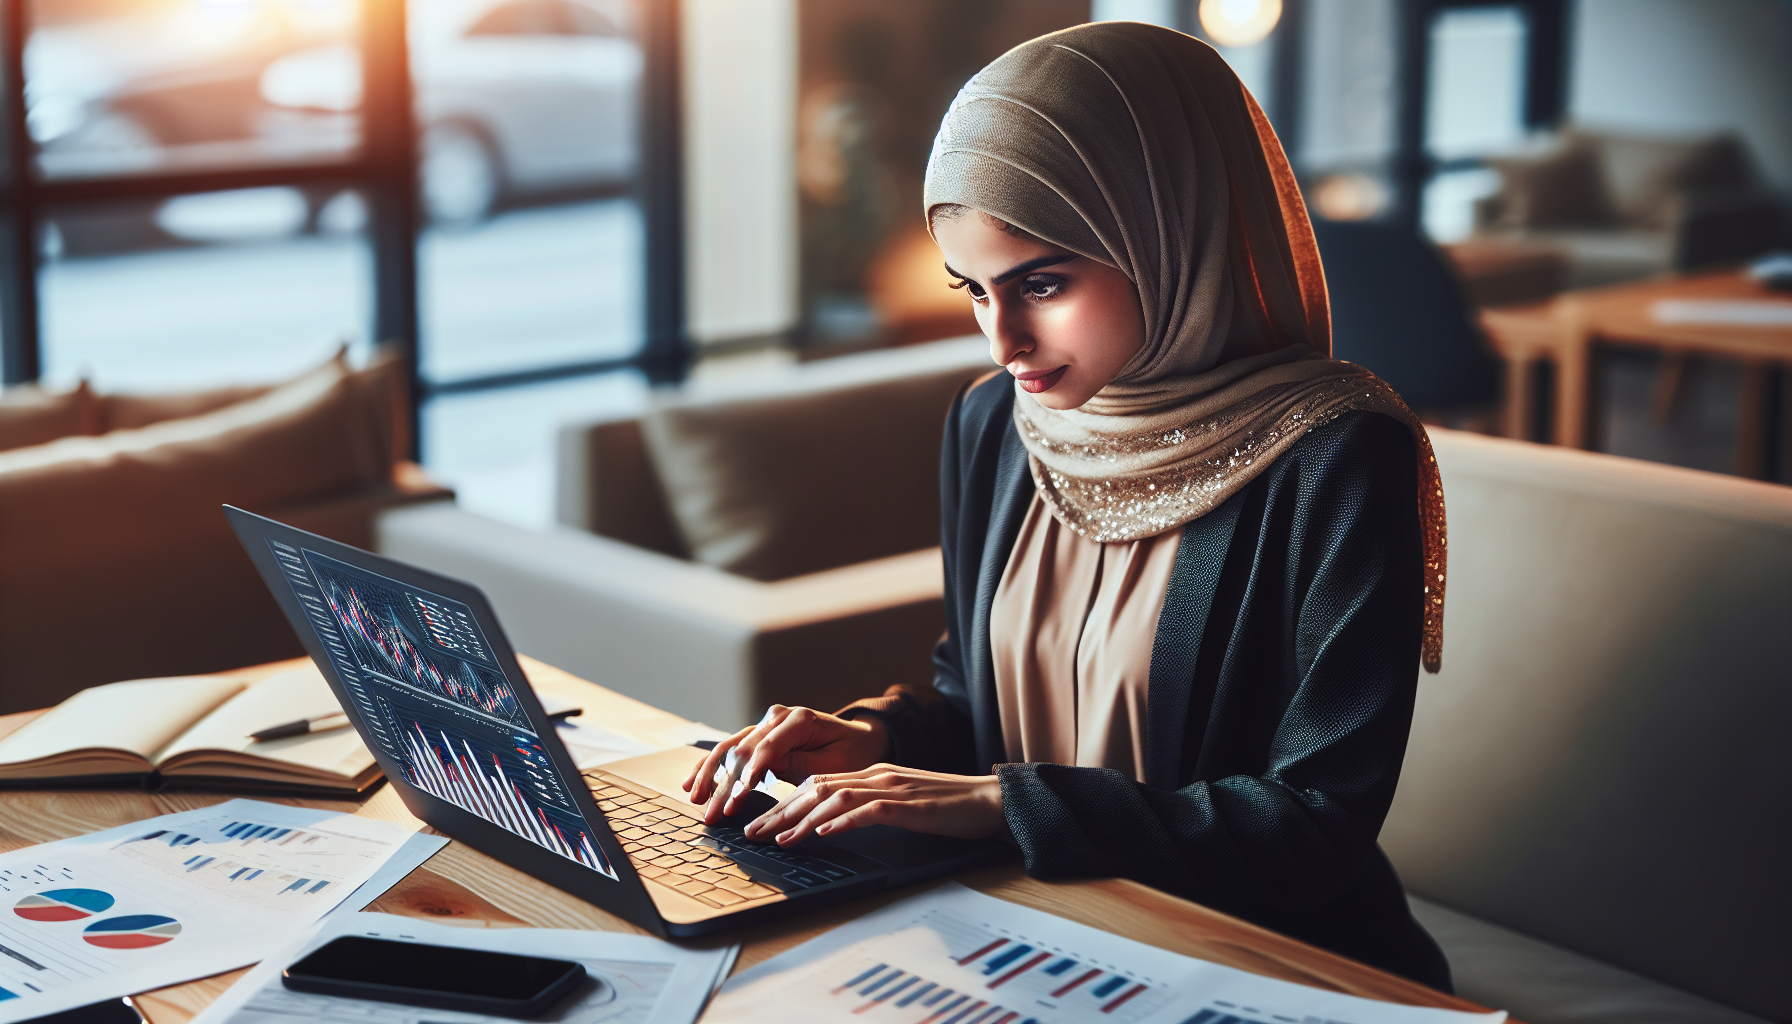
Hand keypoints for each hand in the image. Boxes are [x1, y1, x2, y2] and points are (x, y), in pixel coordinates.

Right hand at [681, 705, 888, 822]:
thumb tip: (768, 771)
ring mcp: (765, 725)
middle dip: (724, 784)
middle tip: (713, 813)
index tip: (736, 799)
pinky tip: (693, 783)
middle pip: (742, 750)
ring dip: (710, 775)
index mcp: (798, 720)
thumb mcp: (834, 763)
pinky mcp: (759, 737)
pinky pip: (730, 751)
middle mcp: (777, 718)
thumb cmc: (851, 753)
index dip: (748, 775)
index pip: (766, 748)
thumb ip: (801, 764)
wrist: (859, 739)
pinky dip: (711, 767)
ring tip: (695, 799)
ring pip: (729, 748)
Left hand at [741, 764, 1003, 845]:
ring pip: (834, 797)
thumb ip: (871, 805)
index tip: (762, 822)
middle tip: (754, 832)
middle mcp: (878, 776)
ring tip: (779, 838)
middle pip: (817, 788)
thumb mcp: (903, 802)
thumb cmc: (950, 806)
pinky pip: (868, 811)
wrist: (991, 800)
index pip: (818, 783)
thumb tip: (834, 822)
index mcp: (874, 774)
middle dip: (781, 810)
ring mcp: (893, 788)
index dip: (785, 802)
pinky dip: (842, 821)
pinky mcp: (909, 805)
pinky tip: (823, 832)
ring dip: (802, 819)